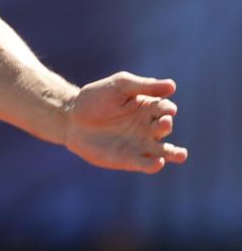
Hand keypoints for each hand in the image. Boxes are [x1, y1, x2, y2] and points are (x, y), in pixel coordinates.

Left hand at [64, 72, 186, 173]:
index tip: (166, 108)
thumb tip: (173, 85)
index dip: (168, 108)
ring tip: (181, 154)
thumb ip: (144, 86)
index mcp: (146, 107)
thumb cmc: (95, 98)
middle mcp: (146, 127)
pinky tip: (158, 162)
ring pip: (164, 151)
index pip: (164, 108)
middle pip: (164, 127)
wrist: (71, 117)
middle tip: (162, 122)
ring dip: (173, 153)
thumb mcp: (119, 86)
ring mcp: (139, 144)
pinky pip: (147, 164)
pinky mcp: (130, 160)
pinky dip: (154, 164)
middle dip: (166, 125)